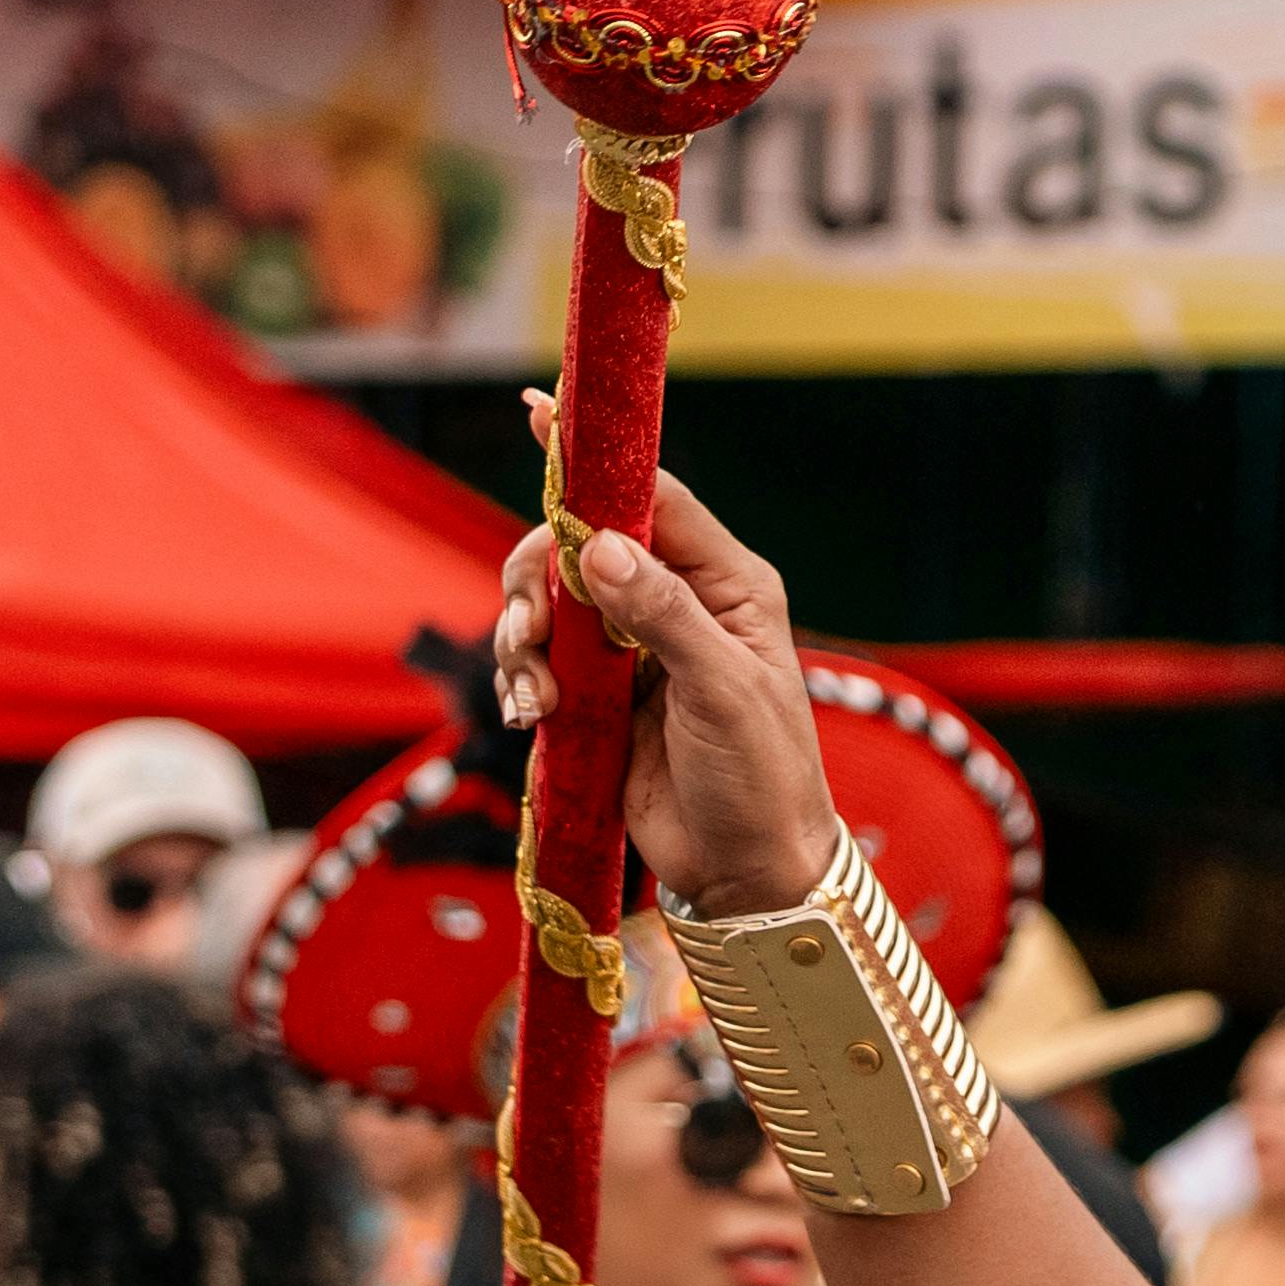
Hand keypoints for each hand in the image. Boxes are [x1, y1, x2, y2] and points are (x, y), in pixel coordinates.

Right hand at [492, 408, 839, 918]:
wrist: (749, 872)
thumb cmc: (763, 780)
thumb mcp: (724, 693)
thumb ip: (664, 617)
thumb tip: (603, 548)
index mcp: (728, 584)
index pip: (653, 496)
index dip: (592, 459)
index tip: (538, 414)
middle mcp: (677, 602)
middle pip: (578, 546)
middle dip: (536, 581)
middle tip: (525, 632)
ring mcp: (633, 649)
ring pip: (546, 603)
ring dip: (521, 640)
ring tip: (534, 697)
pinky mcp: (599, 696)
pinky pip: (537, 661)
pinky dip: (521, 680)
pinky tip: (529, 716)